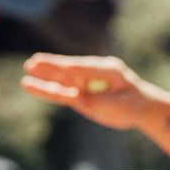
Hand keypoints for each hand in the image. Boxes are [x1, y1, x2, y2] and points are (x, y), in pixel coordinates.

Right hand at [20, 55, 162, 130]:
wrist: (140, 108)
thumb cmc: (133, 104)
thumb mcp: (119, 105)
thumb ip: (98, 100)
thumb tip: (76, 97)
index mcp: (107, 69)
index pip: (83, 68)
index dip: (67, 67)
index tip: (54, 65)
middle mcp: (93, 73)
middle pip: (69, 70)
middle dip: (52, 66)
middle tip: (34, 61)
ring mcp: (85, 83)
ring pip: (62, 79)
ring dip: (45, 76)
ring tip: (28, 68)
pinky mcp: (80, 94)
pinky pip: (61, 92)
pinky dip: (47, 89)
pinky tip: (32, 85)